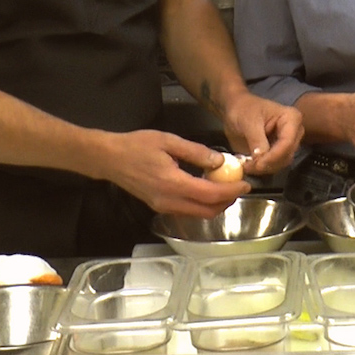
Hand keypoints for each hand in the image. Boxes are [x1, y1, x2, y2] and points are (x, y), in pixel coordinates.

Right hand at [96, 129, 249, 217]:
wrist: (109, 158)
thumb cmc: (137, 145)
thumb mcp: (169, 141)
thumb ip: (196, 152)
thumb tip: (219, 161)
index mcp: (173, 183)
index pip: (210, 194)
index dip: (231, 192)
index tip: (245, 184)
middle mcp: (168, 201)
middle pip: (207, 211)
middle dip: (227, 202)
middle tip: (238, 187)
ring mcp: (162, 207)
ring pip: (197, 214)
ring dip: (215, 204)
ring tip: (225, 186)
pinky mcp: (158, 206)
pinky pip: (186, 211)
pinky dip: (201, 204)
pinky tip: (205, 187)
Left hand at [218, 91, 303, 175]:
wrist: (236, 109)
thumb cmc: (243, 109)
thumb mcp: (249, 121)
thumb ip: (256, 139)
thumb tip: (260, 158)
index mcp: (291, 118)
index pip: (287, 142)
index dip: (273, 156)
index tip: (257, 164)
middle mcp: (294, 132)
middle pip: (286, 155)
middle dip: (267, 163)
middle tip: (249, 166)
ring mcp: (287, 143)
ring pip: (281, 163)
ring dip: (263, 168)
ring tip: (246, 165)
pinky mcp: (278, 152)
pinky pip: (274, 165)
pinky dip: (261, 168)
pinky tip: (249, 165)